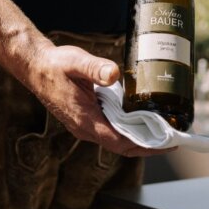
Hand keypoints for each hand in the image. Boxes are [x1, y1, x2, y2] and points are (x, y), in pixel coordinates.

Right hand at [26, 44, 175, 157]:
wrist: (37, 67)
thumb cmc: (56, 65)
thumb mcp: (76, 62)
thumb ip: (95, 68)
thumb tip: (113, 74)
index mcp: (84, 118)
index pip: (118, 141)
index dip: (143, 145)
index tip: (165, 144)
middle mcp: (85, 127)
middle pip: (121, 146)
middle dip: (147, 146)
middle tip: (172, 140)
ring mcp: (85, 125)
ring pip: (117, 140)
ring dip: (139, 139)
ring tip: (163, 133)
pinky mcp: (87, 119)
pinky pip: (111, 131)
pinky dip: (129, 130)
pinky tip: (142, 121)